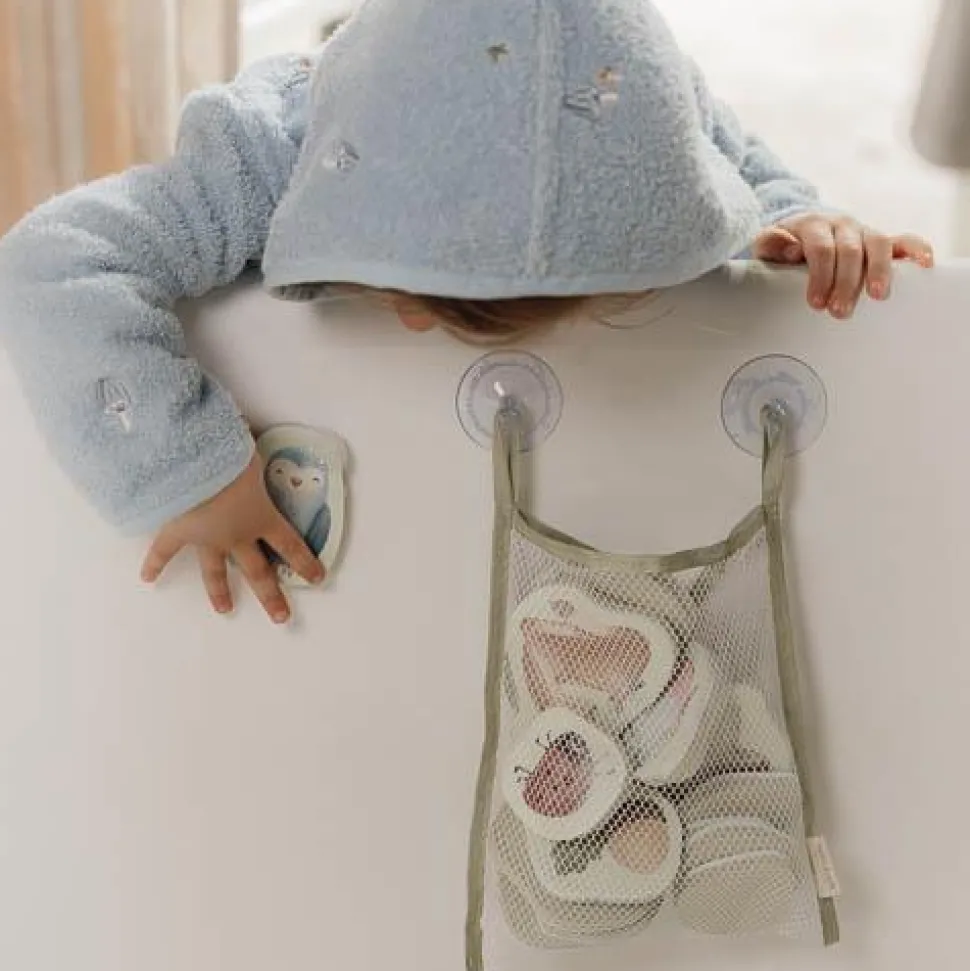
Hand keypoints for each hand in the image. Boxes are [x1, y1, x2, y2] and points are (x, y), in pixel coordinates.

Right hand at [140, 453, 324, 622]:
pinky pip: (165, 551)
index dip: (305, 562)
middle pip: (258, 572)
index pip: (291, 544)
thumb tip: (253, 429)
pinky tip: (148, 579)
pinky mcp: (177, 531)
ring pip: (216, 571)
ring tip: (224, 609)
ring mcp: (206, 538)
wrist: (188, 465)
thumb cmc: (228, 455)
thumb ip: (255, 453)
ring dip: (220, 591)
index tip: (317, 578)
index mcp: (261, 516)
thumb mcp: (252, 452)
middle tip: (281, 618)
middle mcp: (237, 535)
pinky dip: (155, 564)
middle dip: (271, 595)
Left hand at [752, 214, 933, 319]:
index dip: (820, 276)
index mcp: (813, 225)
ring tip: (877, 297)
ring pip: (878, 244)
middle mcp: (842, 225)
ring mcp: (863, 232)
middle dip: (846, 282)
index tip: (816, 303)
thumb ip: (771, 245)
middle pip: (850, 250)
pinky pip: (904, 241)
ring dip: (879, 271)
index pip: (821, 249)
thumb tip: (791, 248)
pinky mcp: (880, 242)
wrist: (799, 235)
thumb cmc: (782, 248)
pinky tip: (924, 265)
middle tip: (839, 312)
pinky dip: (916, 250)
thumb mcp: (766, 247)